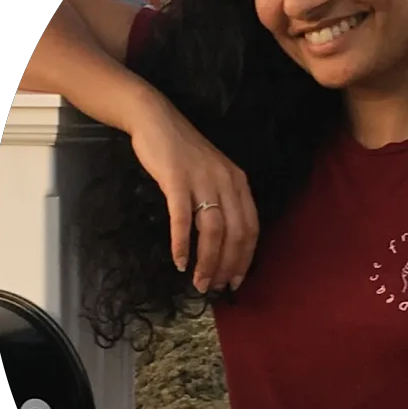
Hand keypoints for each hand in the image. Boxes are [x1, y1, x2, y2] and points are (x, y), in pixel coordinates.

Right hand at [128, 98, 258, 293]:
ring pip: (213, 230)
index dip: (245, 257)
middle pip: (236, 233)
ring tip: (199, 282)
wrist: (156, 120)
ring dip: (207, 261)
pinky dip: (182, 243)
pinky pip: (182, 218)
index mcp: (239, 183)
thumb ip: (222, 201)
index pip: (251, 228)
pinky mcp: (177, 179)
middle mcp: (227, 182)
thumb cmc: (182, 153)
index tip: (236, 280)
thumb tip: (223, 240)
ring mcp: (202, 180)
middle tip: (216, 287)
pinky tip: (179, 261)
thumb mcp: (213, 175)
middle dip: (228, 265)